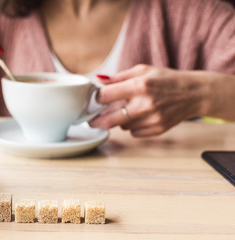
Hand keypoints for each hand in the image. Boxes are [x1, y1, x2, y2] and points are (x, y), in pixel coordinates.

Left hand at [90, 65, 210, 136]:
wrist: (193, 93)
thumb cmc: (166, 79)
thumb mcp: (143, 70)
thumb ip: (118, 77)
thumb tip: (97, 80)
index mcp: (139, 85)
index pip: (106, 96)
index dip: (95, 98)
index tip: (92, 100)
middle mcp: (145, 104)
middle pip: (109, 120)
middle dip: (96, 121)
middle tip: (91, 120)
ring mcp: (152, 119)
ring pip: (122, 126)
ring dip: (121, 119)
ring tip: (131, 109)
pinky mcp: (157, 129)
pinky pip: (134, 132)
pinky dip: (133, 126)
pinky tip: (142, 116)